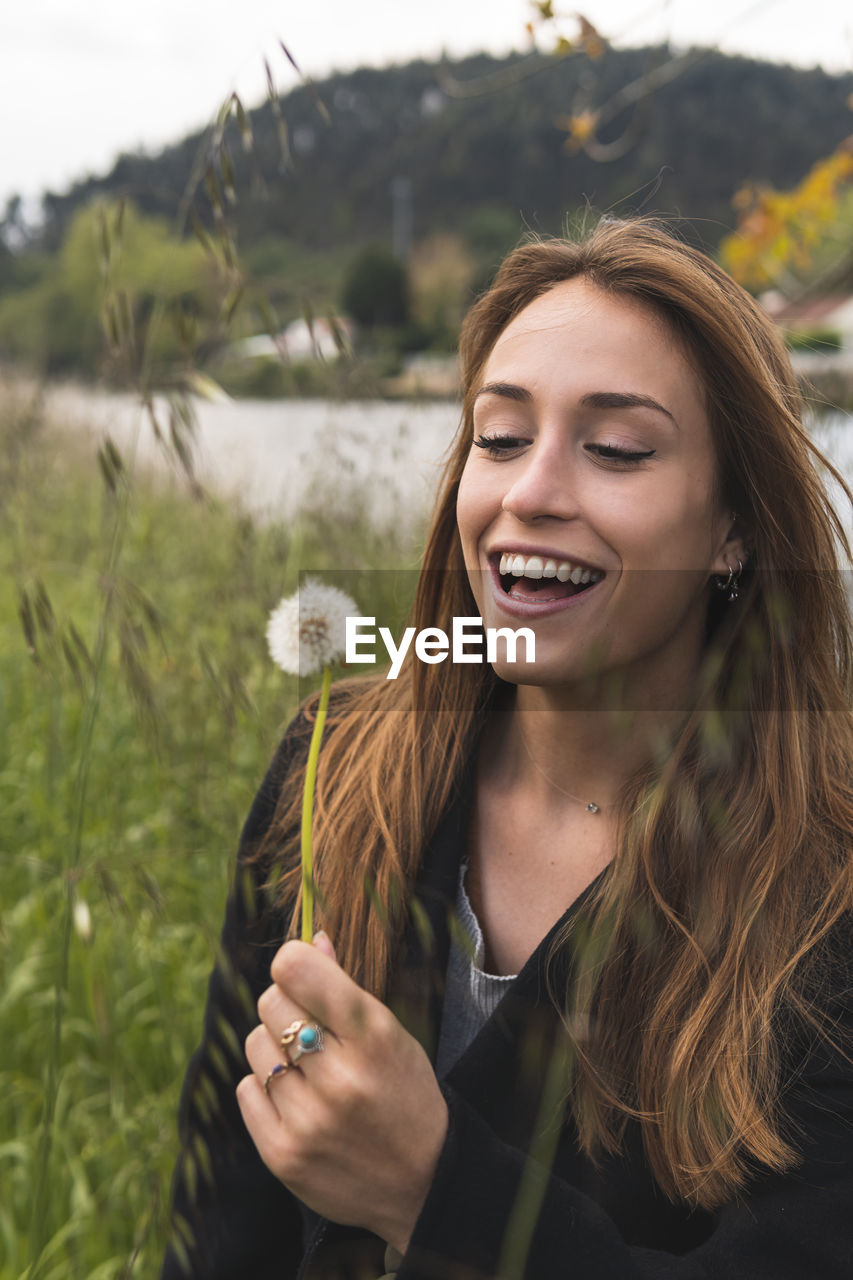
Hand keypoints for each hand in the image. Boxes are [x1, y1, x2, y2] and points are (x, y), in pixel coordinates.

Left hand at [236, 933, 448, 1254]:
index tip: (300, 970)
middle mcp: (339, 1078)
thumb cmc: (405, 1093)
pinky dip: (264, 1087)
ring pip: (255, 1045)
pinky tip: (296, 1098)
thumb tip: (310, 940)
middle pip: (271, 1003)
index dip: (293, 962)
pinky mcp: (283, 1155)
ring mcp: (308, 1120)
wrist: (423, 1182)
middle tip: (310, 1025)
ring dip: (275, 1048)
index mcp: (373, 1037)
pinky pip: (246, 1090)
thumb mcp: (391, 1033)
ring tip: (307, 1067)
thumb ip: (345, 989)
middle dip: (287, 1005)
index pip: (300, 970)